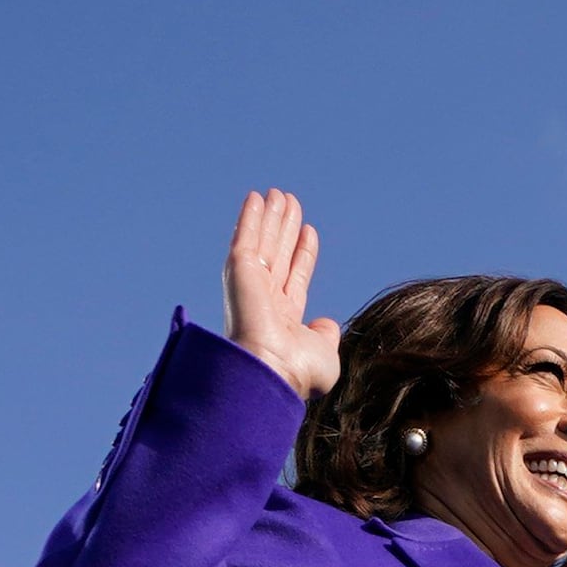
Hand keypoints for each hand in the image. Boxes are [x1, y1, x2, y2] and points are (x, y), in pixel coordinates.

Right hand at [219, 188, 341, 397]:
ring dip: (269, 217)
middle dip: (284, 228)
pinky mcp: (239, 273)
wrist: (272, 372)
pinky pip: (245, 238)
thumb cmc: (298, 373)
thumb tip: (327, 325)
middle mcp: (264, 300)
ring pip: (262, 242)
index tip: (308, 230)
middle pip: (278, 253)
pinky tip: (256, 198)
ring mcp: (250, 285)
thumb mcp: (325, 355)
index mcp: (283, 318)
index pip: (294, 276)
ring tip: (279, 193)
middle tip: (291, 202)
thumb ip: (326, 337)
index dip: (302, 252)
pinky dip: (250, 218)